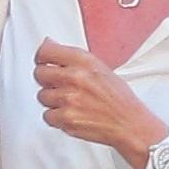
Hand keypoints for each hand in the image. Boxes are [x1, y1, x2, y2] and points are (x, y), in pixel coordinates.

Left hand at [33, 41, 160, 164]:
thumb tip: (50, 44)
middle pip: (39, 73)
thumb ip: (73, 58)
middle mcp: (75, 77)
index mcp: (84, 61)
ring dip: (52, 101)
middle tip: (58, 86)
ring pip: (42, 96)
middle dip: (46, 80)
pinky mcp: (66, 118)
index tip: (42, 61)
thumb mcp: (100, 68)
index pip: (46, 51)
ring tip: (70, 103)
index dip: (42, 58)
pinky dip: (56, 117)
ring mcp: (69, 98)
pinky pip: (47, 115)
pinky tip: (71, 114)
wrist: (129, 124)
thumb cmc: (118, 99)